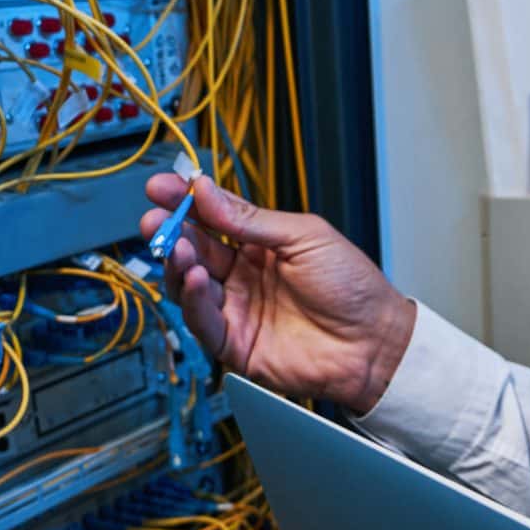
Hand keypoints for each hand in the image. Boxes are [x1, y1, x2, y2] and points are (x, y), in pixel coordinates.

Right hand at [140, 171, 416, 414]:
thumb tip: (207, 192)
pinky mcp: (234, 343)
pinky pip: (202, 320)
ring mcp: (236, 308)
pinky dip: (192, 298)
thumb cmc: (352, 288)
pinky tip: (195, 277)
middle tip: (155, 217)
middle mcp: (243, 275)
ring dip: (177, 262)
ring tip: (178, 245)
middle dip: (169, 230)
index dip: (185, 201)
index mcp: (261, 245)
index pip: (212, 218)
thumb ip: (252, 220)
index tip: (162, 187)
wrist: (374, 342)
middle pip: (193, 248)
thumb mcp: (304, 237)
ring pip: (188, 283)